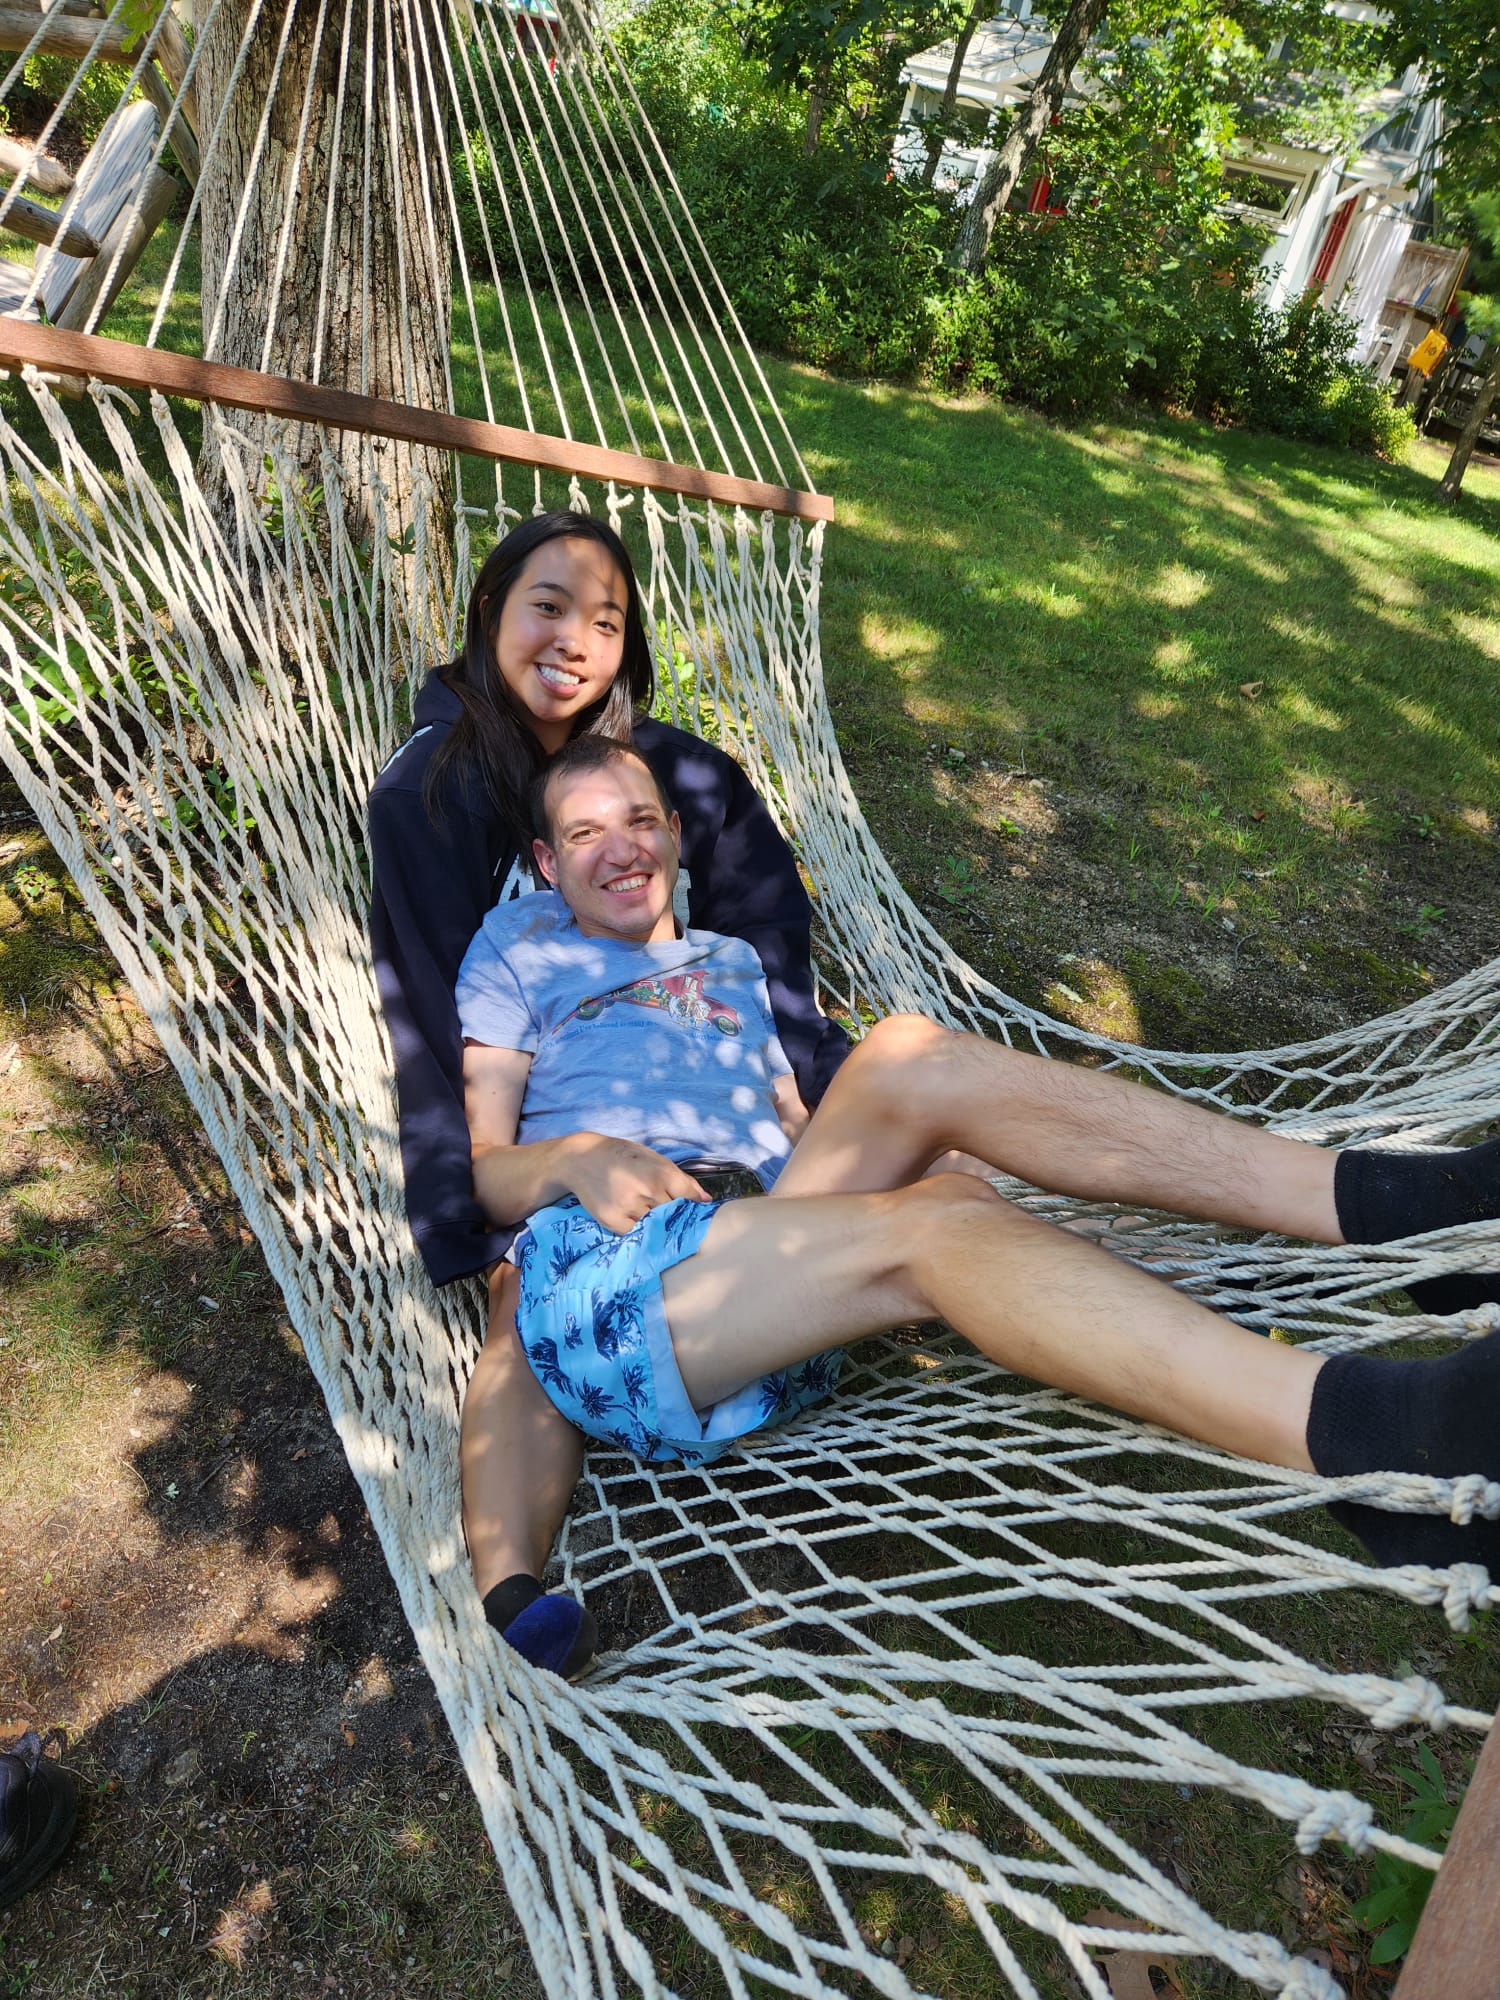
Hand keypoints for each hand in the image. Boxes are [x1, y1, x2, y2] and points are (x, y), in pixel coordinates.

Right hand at [563, 1134, 707, 1233]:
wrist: (580, 1159)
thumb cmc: (621, 1156)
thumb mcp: (653, 1158)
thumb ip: (681, 1179)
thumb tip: (706, 1200)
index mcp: (661, 1171)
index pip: (689, 1198)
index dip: (693, 1206)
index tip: (693, 1212)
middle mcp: (647, 1189)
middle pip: (673, 1214)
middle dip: (674, 1215)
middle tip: (668, 1214)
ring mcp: (629, 1206)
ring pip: (655, 1225)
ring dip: (656, 1223)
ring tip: (647, 1213)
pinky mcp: (612, 1219)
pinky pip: (635, 1234)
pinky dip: (638, 1229)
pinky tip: (634, 1219)